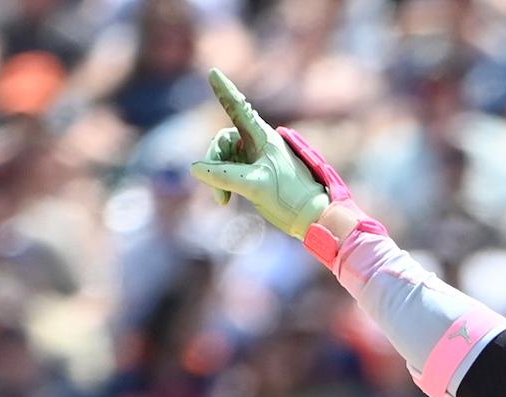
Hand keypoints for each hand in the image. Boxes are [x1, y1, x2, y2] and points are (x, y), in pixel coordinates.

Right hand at [190, 70, 347, 242]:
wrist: (310, 215)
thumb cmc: (290, 196)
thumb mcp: (254, 185)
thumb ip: (224, 176)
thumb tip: (195, 168)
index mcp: (262, 136)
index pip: (238, 108)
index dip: (224, 90)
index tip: (213, 72)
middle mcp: (257, 142)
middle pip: (223, 141)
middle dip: (214, 162)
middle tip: (217, 190)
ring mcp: (254, 157)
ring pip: (223, 158)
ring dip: (217, 177)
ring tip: (222, 200)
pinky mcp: (253, 172)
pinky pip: (228, 171)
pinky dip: (222, 184)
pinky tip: (225, 200)